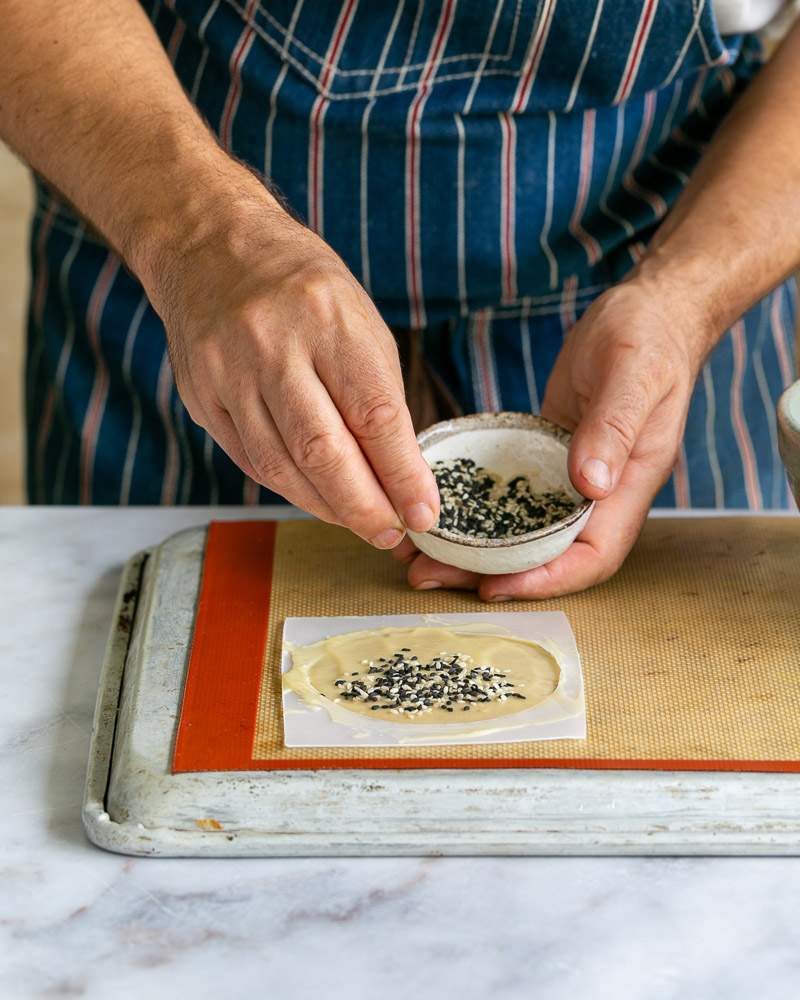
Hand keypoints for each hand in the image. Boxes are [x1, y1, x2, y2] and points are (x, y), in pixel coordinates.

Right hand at [143, 179, 438, 547]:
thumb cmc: (304, 289)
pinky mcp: (202, 397)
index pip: (373, 414)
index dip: (402, 474)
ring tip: (359, 521)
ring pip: (280, 466)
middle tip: (390, 533)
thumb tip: (402, 476)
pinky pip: (250, 460)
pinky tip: (316, 496)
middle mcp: (272, 346)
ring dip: (326, 507)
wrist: (212, 248)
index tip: (424, 514)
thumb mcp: (359, 322)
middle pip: (321, 451)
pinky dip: (289, 487)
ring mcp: (228, 373)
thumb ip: (378, 396)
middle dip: (363, 506)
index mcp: (328, 319)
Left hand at [394, 279, 708, 597]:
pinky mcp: (549, 455)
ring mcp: (573, 476)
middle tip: (428, 575)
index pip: (592, 555)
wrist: (649, 311)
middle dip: (492, 573)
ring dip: (476, 548)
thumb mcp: (633, 376)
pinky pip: (513, 495)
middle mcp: (600, 492)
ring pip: (524, 530)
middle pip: (548, 555)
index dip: (548, 580)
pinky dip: (479, 509)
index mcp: (629, 484)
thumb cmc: (651, 338)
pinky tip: (441, 510)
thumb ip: (612, 428)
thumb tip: (590, 485)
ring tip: (421, 555)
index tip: (496, 585)